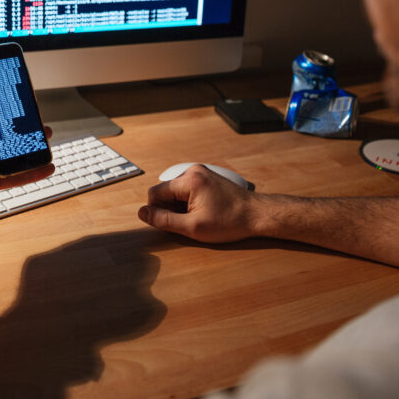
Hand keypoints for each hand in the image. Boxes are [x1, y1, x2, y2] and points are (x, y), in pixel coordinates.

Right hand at [137, 165, 259, 242]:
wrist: (257, 215)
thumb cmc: (230, 221)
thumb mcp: (193, 227)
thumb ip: (164, 220)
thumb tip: (142, 213)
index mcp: (189, 180)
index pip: (155, 193)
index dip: (156, 212)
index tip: (170, 224)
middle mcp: (193, 171)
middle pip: (165, 191)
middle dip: (169, 209)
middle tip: (188, 223)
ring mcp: (201, 173)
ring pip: (175, 191)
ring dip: (179, 206)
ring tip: (198, 218)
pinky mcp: (207, 178)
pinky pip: (186, 189)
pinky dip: (189, 202)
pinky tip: (203, 212)